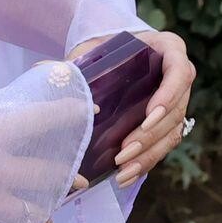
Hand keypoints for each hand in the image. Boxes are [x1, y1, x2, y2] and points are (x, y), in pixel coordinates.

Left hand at [63, 27, 195, 191]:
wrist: (114, 55)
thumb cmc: (104, 49)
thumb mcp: (93, 50)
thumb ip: (74, 62)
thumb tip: (40, 69)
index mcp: (169, 49)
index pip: (181, 73)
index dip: (168, 95)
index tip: (149, 114)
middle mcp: (180, 76)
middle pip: (176, 111)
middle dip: (150, 135)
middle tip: (124, 151)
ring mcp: (178, 101)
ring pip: (172, 133)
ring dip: (148, 154)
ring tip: (123, 170)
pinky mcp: (170, 121)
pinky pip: (164, 144)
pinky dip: (147, 160)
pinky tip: (127, 174)